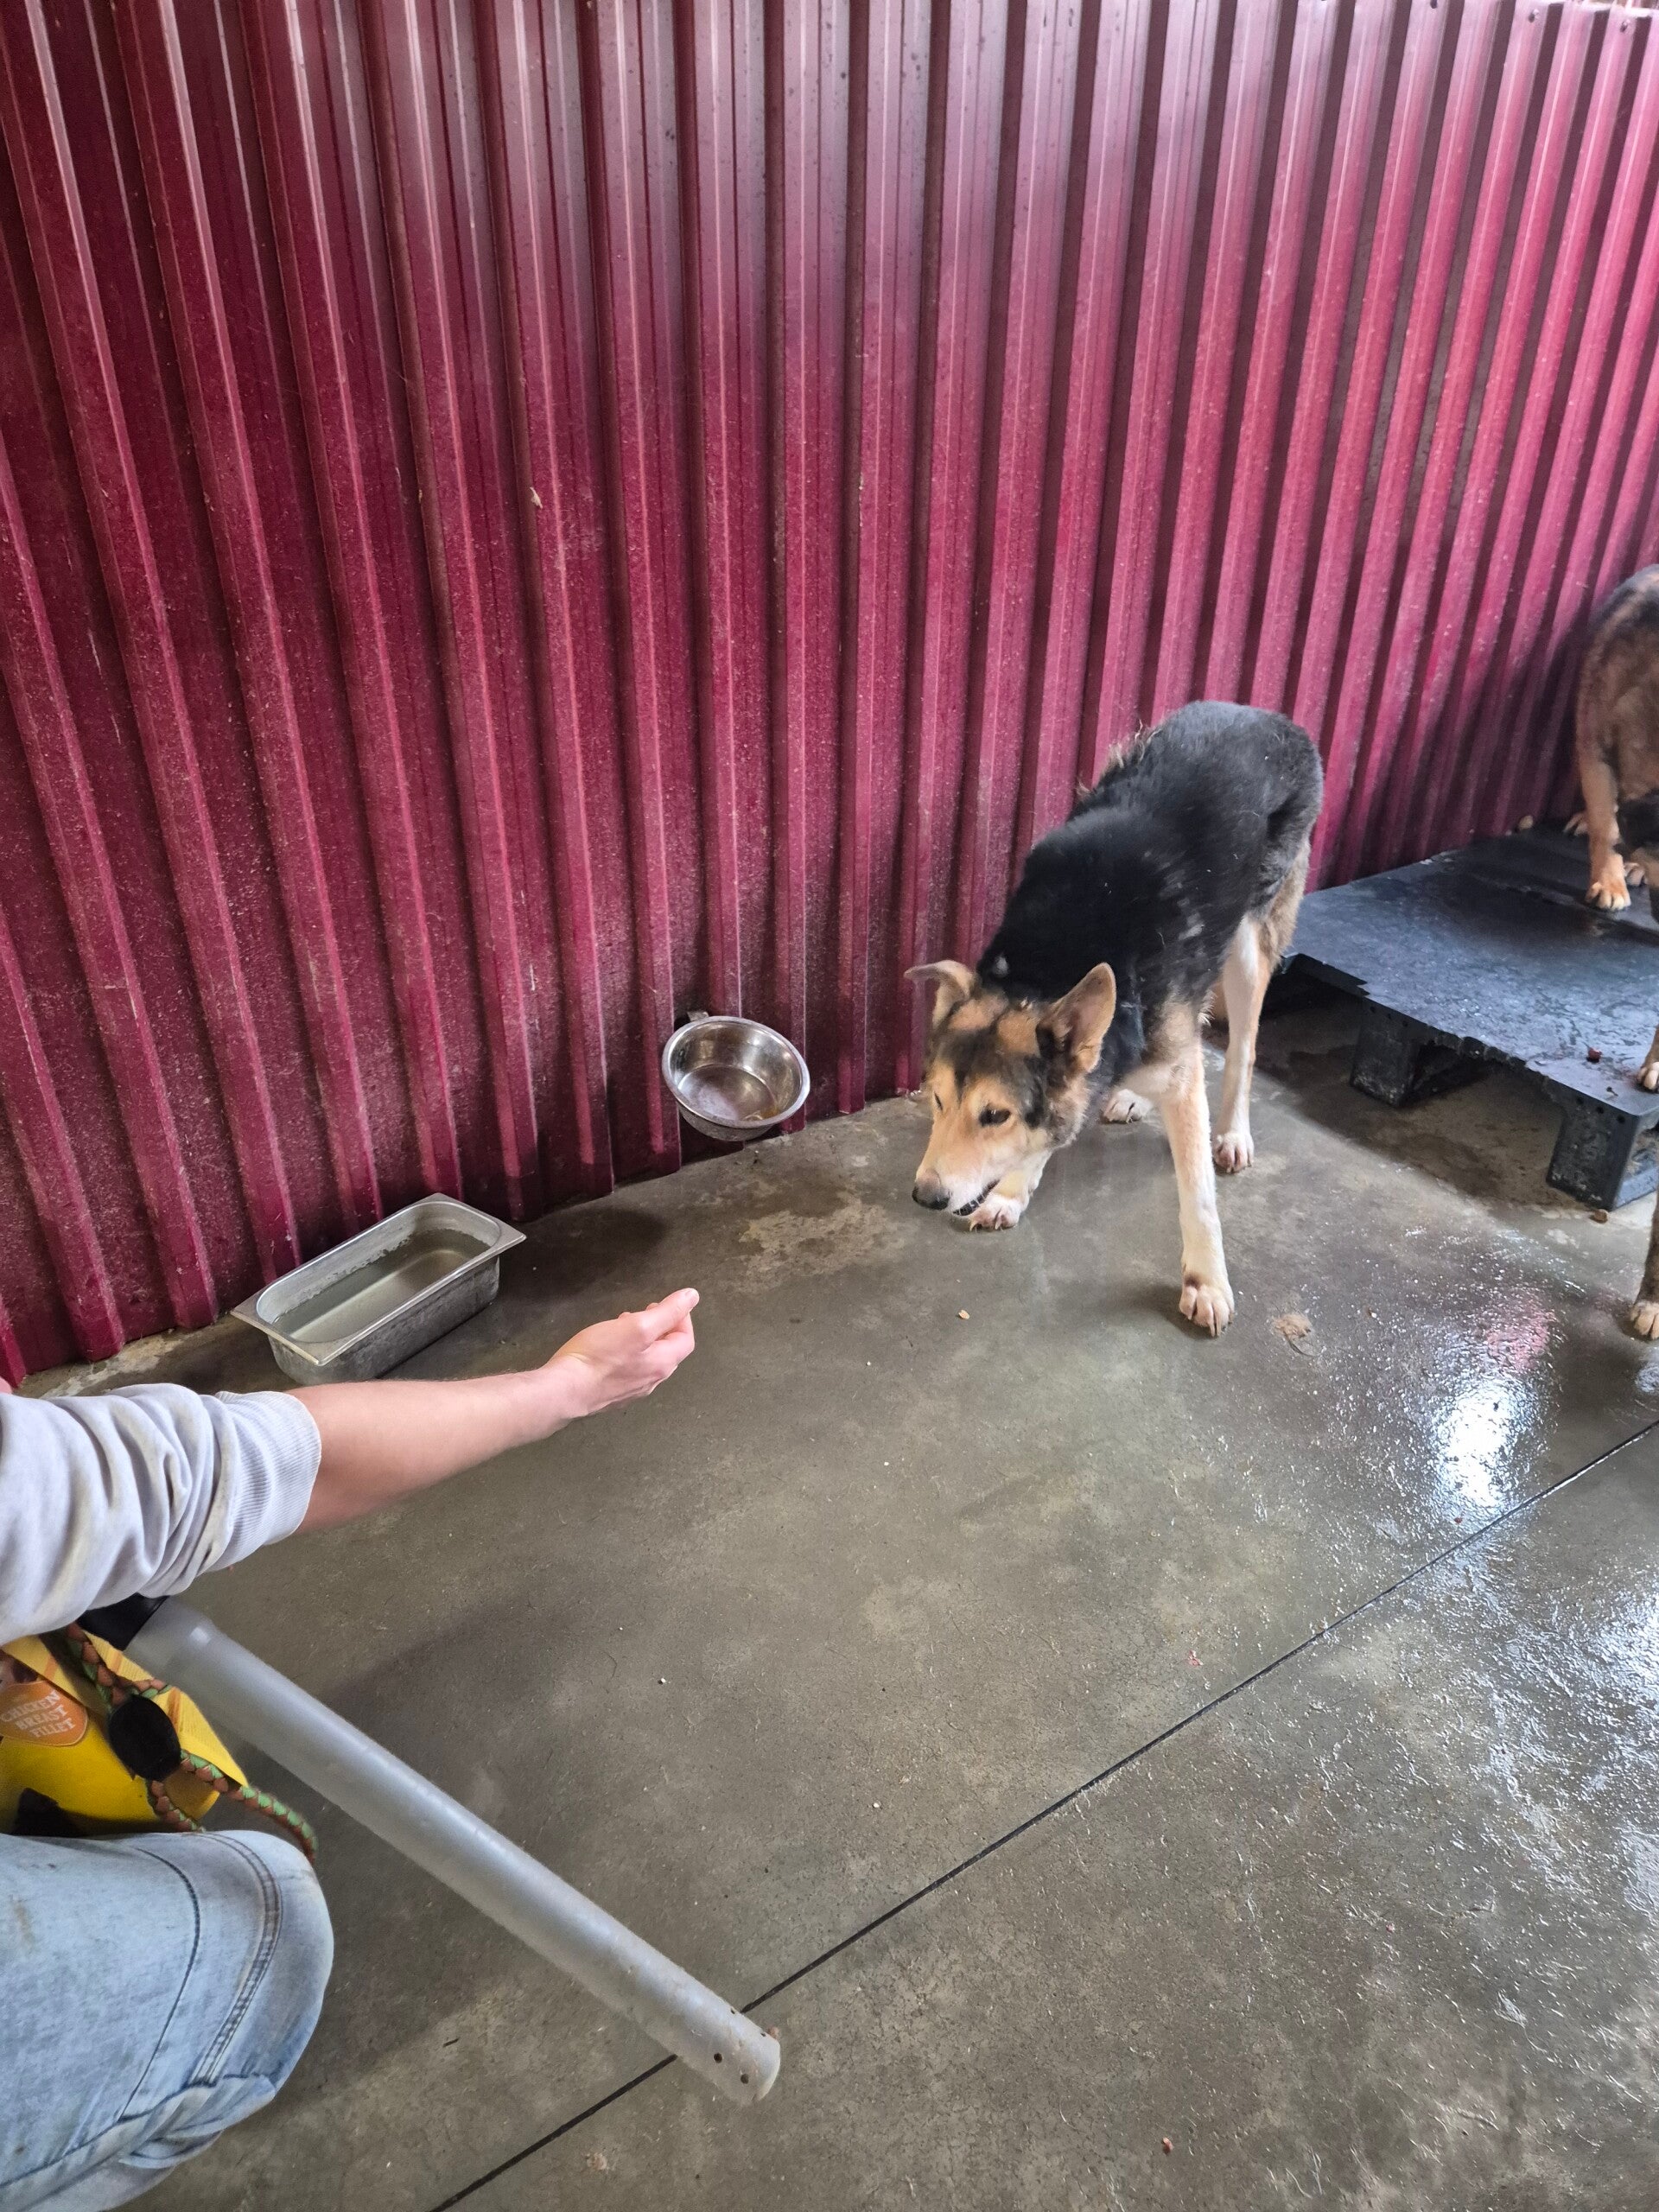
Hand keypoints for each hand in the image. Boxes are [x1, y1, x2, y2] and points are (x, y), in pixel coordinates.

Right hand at [546, 1290, 698, 1417]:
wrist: (564, 1391)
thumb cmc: (600, 1356)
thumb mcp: (637, 1326)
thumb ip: (667, 1312)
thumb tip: (692, 1297)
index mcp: (662, 1364)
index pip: (685, 1340)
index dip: (681, 1318)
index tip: (667, 1303)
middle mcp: (651, 1381)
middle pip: (667, 1351)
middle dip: (662, 1328)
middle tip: (646, 1311)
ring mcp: (632, 1391)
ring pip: (647, 1360)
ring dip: (643, 1339)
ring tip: (626, 1323)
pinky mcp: (612, 1394)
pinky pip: (630, 1370)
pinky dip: (628, 1352)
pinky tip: (610, 1345)